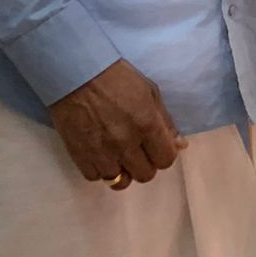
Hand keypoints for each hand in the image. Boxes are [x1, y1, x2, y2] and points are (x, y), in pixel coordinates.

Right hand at [48, 60, 185, 187]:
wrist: (77, 75)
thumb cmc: (118, 78)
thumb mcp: (150, 92)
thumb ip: (165, 121)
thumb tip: (179, 144)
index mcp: (147, 124)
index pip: (166, 159)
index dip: (164, 155)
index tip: (158, 147)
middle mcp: (125, 143)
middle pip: (145, 175)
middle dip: (146, 164)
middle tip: (139, 152)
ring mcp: (101, 152)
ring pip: (120, 181)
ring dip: (123, 170)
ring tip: (119, 155)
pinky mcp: (79, 155)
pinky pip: (95, 177)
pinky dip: (101, 170)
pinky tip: (102, 155)